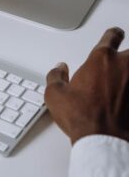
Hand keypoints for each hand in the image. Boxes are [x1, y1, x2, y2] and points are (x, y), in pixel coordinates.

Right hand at [45, 27, 128, 144]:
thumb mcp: (55, 95)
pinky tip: (128, 99)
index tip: (115, 36)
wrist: (104, 142)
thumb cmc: (83, 117)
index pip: (113, 36)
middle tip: (122, 65)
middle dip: (126, 58)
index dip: (114, 34)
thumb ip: (56, 76)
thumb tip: (59, 69)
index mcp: (101, 59)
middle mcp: (123, 66)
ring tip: (125, 83)